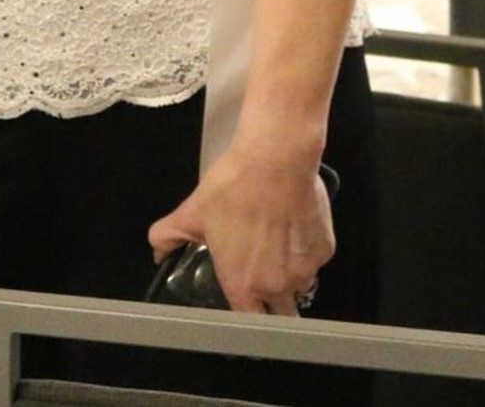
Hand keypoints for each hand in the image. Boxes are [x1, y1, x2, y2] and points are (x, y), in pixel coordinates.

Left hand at [147, 145, 331, 314]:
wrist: (275, 161)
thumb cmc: (231, 190)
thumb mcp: (190, 213)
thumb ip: (168, 237)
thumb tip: (158, 253)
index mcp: (245, 284)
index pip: (249, 322)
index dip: (246, 316)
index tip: (243, 306)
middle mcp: (279, 286)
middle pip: (282, 312)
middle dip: (273, 304)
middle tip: (261, 279)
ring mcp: (307, 270)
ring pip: (300, 285)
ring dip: (288, 275)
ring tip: (274, 246)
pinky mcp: (326, 250)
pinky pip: (314, 260)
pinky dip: (304, 251)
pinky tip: (290, 227)